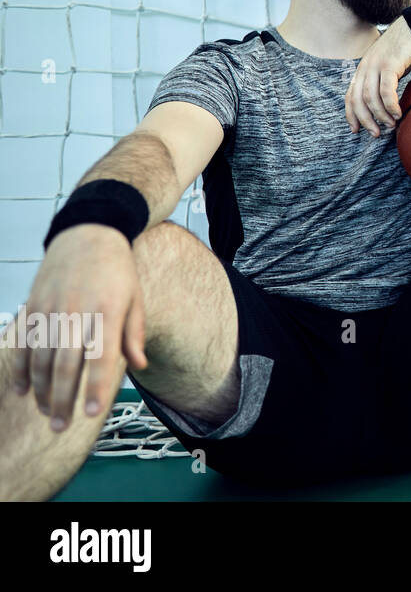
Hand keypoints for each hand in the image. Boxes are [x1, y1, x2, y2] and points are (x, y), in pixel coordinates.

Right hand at [9, 223, 147, 431]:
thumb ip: (134, 334)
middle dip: (63, 400)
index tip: (91, 414)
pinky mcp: (33, 306)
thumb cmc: (117, 269)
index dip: (94, 388)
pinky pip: (22, 343)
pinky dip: (20, 369)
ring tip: (47, 413)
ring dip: (40, 390)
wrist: (88, 232)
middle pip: (65, 365)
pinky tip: (22, 389)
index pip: (100, 358)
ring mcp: (51, 309)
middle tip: (62, 427)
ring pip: (40, 359)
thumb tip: (139, 366)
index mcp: (107, 311)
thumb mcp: (136, 298)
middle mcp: (76, 311)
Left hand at [347, 16, 410, 135]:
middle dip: (365, 120)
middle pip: (358, 100)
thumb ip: (380, 82)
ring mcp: (376, 65)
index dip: (351, 115)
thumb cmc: (403, 51)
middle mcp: (365, 67)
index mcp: (362, 69)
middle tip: (376, 134)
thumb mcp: (386, 67)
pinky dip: (390, 105)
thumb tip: (383, 104)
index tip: (356, 131)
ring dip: (380, 115)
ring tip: (391, 125)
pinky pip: (386, 90)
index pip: (350, 96)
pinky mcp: (389, 64)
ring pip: (371, 97)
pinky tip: (398, 113)